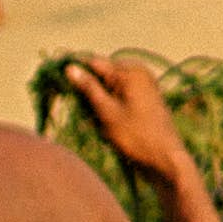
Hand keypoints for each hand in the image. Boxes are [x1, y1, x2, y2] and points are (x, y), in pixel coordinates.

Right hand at [61, 54, 206, 190]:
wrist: (165, 158)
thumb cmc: (136, 136)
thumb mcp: (108, 111)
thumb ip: (89, 88)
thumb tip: (71, 67)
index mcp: (131, 71)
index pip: (94, 62)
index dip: (74, 72)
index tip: (57, 85)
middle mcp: (138, 73)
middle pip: (100, 75)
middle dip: (88, 93)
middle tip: (84, 114)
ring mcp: (142, 86)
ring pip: (107, 89)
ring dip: (97, 105)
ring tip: (98, 124)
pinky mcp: (143, 100)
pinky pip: (117, 98)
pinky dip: (108, 110)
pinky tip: (107, 126)